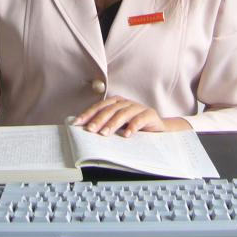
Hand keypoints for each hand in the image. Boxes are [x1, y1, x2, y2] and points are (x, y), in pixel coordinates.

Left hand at [72, 96, 190, 136]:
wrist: (158, 127)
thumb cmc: (134, 125)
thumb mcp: (118, 124)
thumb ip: (105, 124)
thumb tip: (85, 129)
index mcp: (116, 102)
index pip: (99, 106)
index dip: (88, 114)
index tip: (77, 123)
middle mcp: (126, 102)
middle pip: (110, 109)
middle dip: (98, 120)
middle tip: (90, 130)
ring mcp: (138, 107)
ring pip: (123, 113)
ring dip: (112, 124)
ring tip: (104, 134)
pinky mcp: (150, 114)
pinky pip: (140, 119)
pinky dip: (133, 126)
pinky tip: (127, 134)